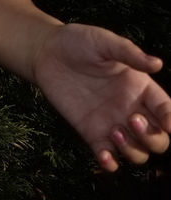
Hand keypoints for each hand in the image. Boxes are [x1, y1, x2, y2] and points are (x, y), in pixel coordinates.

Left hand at [31, 22, 170, 171]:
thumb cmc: (78, 41)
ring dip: (132, 150)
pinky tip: (103, 155)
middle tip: (132, 119)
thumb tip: (157, 63)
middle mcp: (131, 108)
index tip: (167, 123)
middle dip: (152, 137)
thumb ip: (129, 53)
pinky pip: (108, 157)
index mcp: (140, 87)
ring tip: (113, 131)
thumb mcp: (103, 42)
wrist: (46, 52)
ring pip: (138, 153)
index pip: (166, 110)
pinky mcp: (92, 133)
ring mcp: (112, 123)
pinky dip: (110, 163)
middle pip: (158, 139)